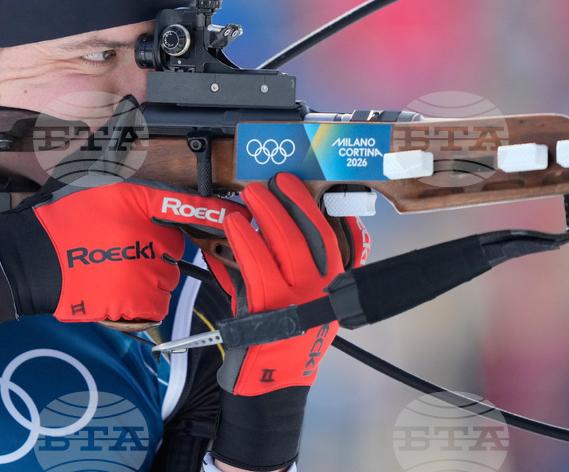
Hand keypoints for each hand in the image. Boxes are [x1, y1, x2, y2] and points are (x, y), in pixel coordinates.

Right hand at [0, 178, 246, 322]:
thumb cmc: (59, 220)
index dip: (220, 212)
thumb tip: (131, 114)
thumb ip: (121, 166)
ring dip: (148, 277)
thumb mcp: (92, 181)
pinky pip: (154, 303)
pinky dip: (139, 302)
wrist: (31, 261)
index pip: (190, 206)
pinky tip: (112, 290)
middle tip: (120, 249)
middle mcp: (146, 235)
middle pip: (175, 247)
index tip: (244, 216)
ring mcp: (142, 270)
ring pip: (166, 277)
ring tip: (110, 270)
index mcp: (138, 201)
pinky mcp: (135, 300)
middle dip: (156, 250)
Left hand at [213, 173, 345, 393]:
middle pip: (311, 234)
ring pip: (287, 244)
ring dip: (267, 214)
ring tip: (250, 194)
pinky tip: (234, 224)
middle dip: (289, 201)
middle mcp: (325, 292)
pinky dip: (245, 240)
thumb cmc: (278, 339)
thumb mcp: (293, 299)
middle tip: (270, 181)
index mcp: (334, 286)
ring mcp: (302, 300)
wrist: (270, 386)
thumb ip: (285, 266)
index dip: (313, 206)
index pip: (333, 236)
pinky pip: (259, 265)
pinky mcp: (273, 309)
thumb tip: (266, 225)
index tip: (296, 183)